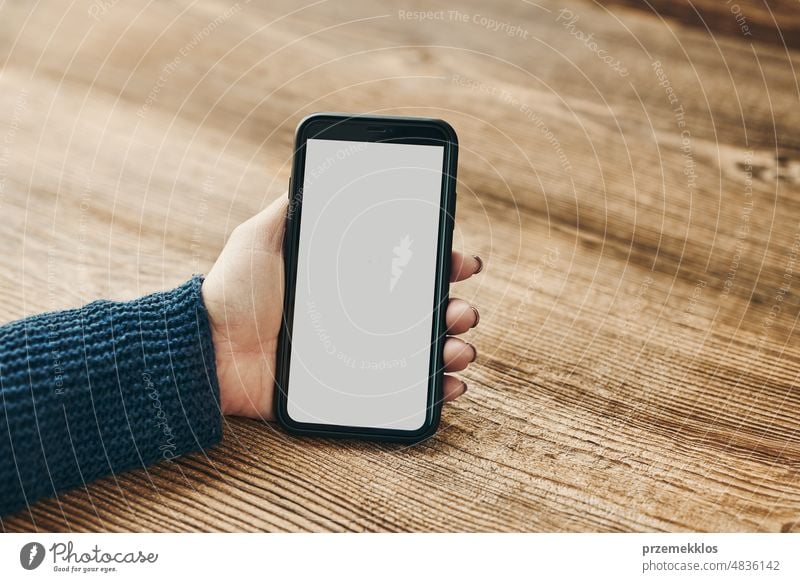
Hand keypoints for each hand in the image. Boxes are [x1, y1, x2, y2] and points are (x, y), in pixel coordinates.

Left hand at [202, 195, 483, 418]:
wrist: (209, 349)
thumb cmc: (233, 292)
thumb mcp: (260, 238)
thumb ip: (288, 208)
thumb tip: (314, 175)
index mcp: (348, 281)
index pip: (406, 270)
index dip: (441, 263)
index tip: (462, 260)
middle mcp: (360, 316)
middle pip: (425, 310)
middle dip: (456, 307)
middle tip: (461, 309)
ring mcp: (358, 354)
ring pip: (423, 351)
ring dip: (454, 347)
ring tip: (459, 347)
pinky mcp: (350, 391)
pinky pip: (403, 394)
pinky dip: (434, 391)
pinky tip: (449, 385)